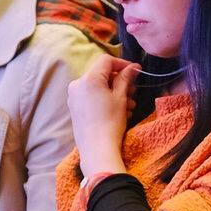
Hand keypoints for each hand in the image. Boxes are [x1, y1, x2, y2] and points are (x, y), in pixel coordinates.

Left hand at [68, 55, 138, 172]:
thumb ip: (125, 78)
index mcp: (88, 78)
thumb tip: (132, 68)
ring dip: (115, 92)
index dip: (123, 63)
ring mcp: (74, 97)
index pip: (106, 61)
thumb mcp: (120, 97)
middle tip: (134, 91)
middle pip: (101, 74)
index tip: (136, 71)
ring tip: (130, 105)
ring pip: (98, 87)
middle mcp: (77, 84)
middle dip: (119, 81)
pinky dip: (105, 99)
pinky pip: (92, 96)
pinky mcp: (74, 108)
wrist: (97, 149)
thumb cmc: (110, 121)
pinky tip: (119, 111)